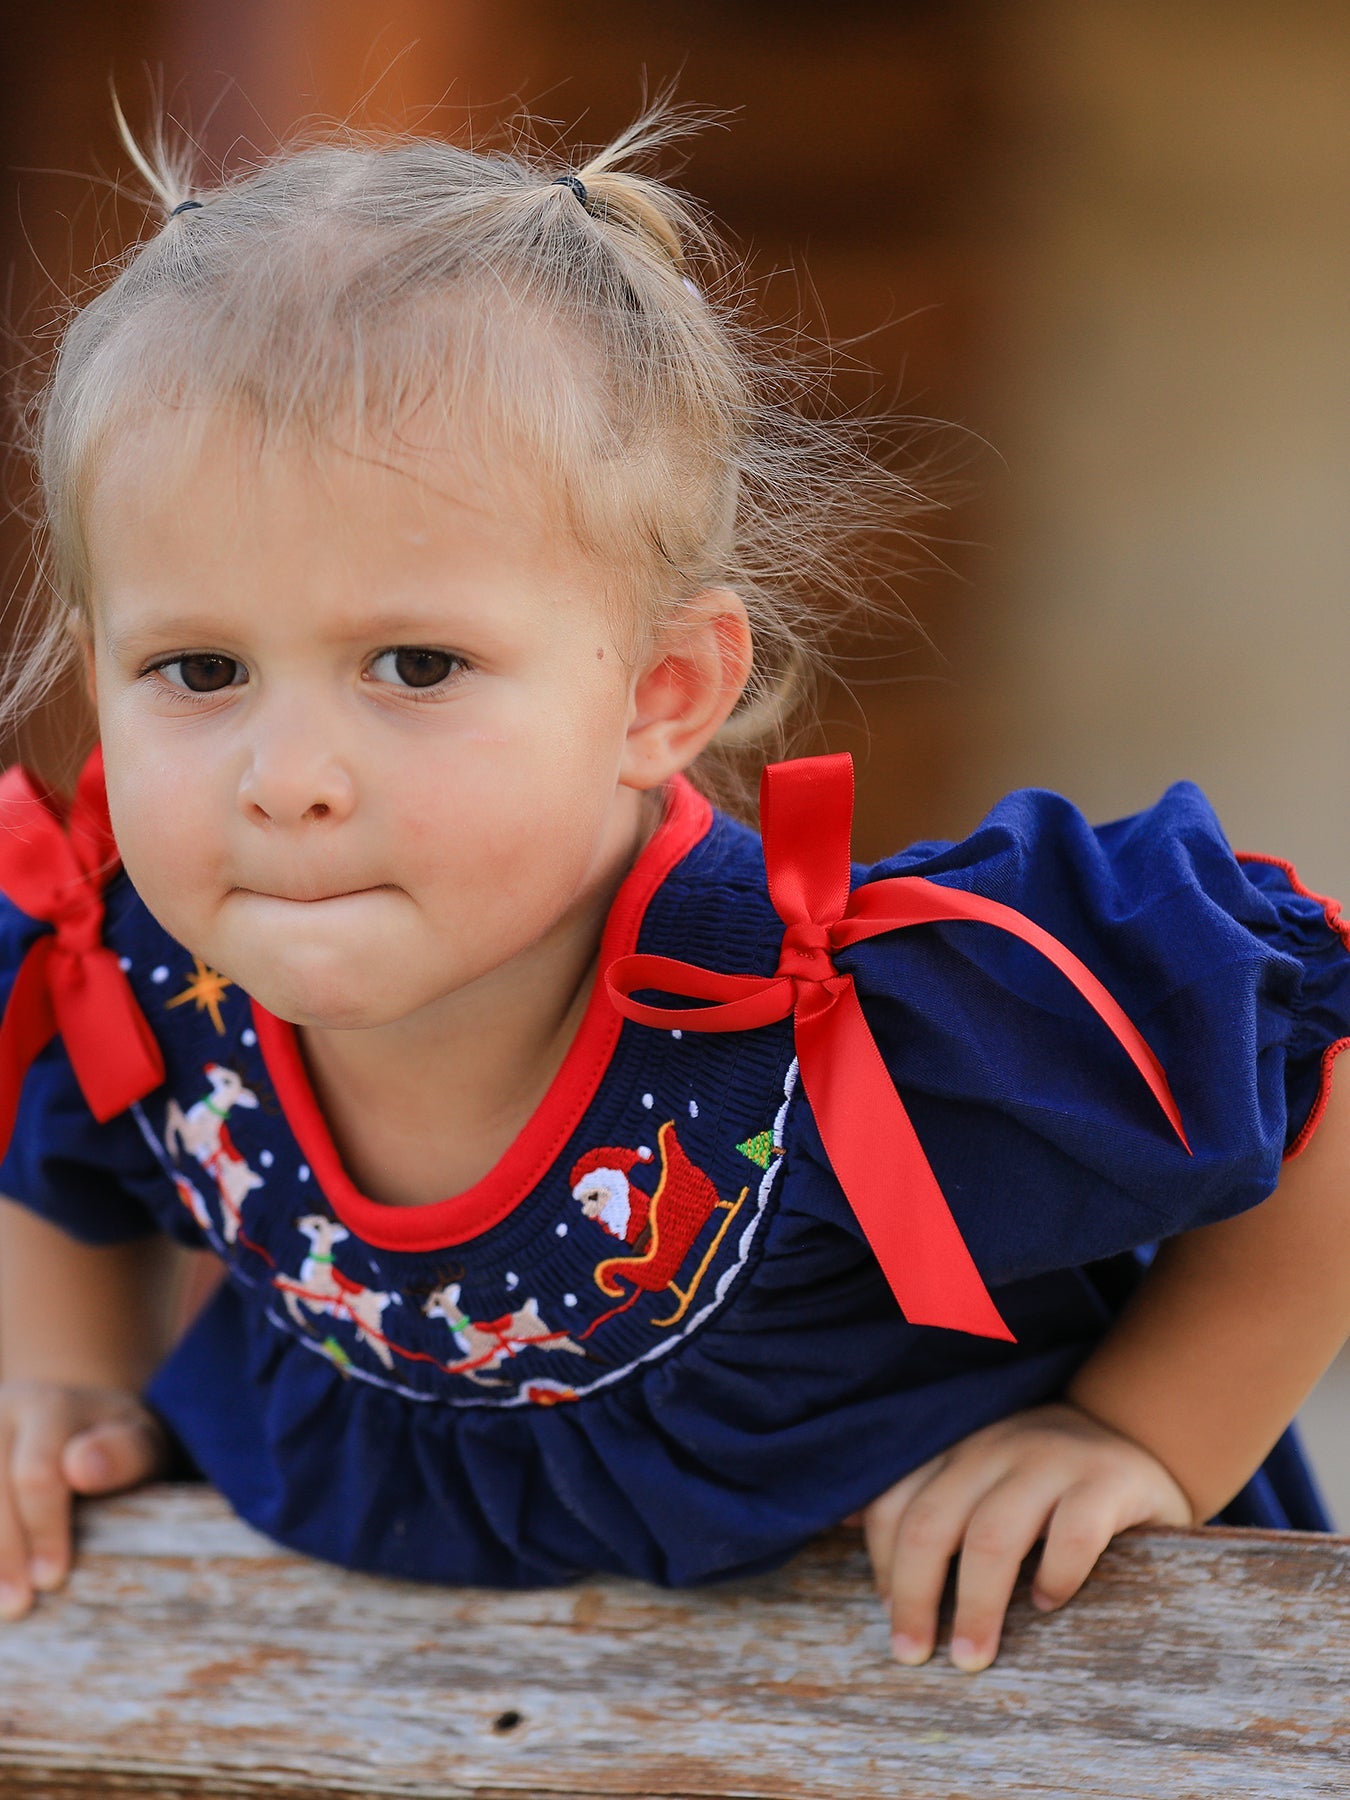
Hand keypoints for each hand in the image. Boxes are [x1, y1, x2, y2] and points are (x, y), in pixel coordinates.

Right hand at [0, 1380, 169, 1620]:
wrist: (74, 1423)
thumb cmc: (114, 1448)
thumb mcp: (140, 1443)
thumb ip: (125, 1453)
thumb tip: (81, 1467)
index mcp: (52, 1407)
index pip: (38, 1474)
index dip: (42, 1530)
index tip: (53, 1577)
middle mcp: (3, 1412)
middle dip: (5, 1552)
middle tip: (19, 1605)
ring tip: (0, 1604)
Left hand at [857, 1402, 1191, 1671]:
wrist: (1136, 1437)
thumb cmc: (1044, 1479)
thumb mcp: (980, 1475)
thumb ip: (924, 1494)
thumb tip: (841, 1522)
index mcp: (957, 1449)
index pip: (896, 1503)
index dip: (885, 1566)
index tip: (891, 1620)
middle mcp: (993, 1446)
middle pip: (933, 1523)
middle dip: (915, 1595)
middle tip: (914, 1654)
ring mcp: (1051, 1459)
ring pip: (993, 1534)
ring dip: (975, 1604)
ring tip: (972, 1656)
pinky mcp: (1106, 1481)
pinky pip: (1073, 1534)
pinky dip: (1055, 1575)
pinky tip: (1048, 1604)